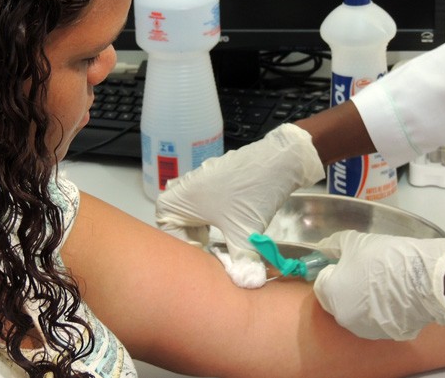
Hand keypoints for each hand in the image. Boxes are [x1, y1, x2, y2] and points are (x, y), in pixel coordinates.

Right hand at [156, 123, 324, 262]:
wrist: (277, 160)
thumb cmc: (250, 193)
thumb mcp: (243, 233)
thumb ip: (241, 262)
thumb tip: (248, 285)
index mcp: (176, 200)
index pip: (168, 235)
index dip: (185, 251)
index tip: (205, 261)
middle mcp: (180, 189)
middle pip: (176, 224)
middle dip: (191, 242)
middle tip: (208, 255)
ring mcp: (197, 181)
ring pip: (189, 214)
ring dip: (200, 231)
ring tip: (216, 245)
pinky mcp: (212, 179)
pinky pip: (201, 204)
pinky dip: (209, 219)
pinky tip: (227, 226)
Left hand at [312, 230, 444, 339]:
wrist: (426, 279)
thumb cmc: (384, 257)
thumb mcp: (354, 242)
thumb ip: (333, 245)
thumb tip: (323, 247)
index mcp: (331, 295)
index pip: (321, 283)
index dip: (332, 270)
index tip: (346, 261)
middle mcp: (344, 318)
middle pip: (336, 299)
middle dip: (345, 285)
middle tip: (363, 269)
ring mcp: (366, 329)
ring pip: (356, 310)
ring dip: (361, 298)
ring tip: (380, 282)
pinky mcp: (388, 334)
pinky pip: (375, 318)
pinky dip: (379, 309)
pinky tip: (392, 295)